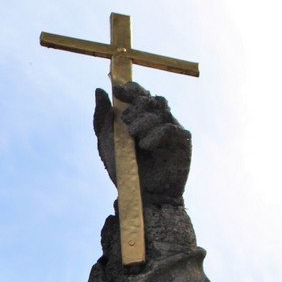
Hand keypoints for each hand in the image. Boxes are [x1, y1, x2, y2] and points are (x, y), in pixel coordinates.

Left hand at [93, 82, 191, 203]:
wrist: (139, 193)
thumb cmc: (124, 168)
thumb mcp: (106, 142)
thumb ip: (102, 118)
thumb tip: (99, 91)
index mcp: (141, 117)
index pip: (140, 94)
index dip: (131, 88)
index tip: (118, 90)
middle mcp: (158, 120)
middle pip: (151, 98)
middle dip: (136, 106)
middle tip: (125, 121)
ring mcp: (172, 129)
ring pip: (161, 110)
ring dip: (143, 120)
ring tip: (133, 136)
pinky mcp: (183, 142)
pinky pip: (171, 128)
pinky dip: (155, 134)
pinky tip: (146, 145)